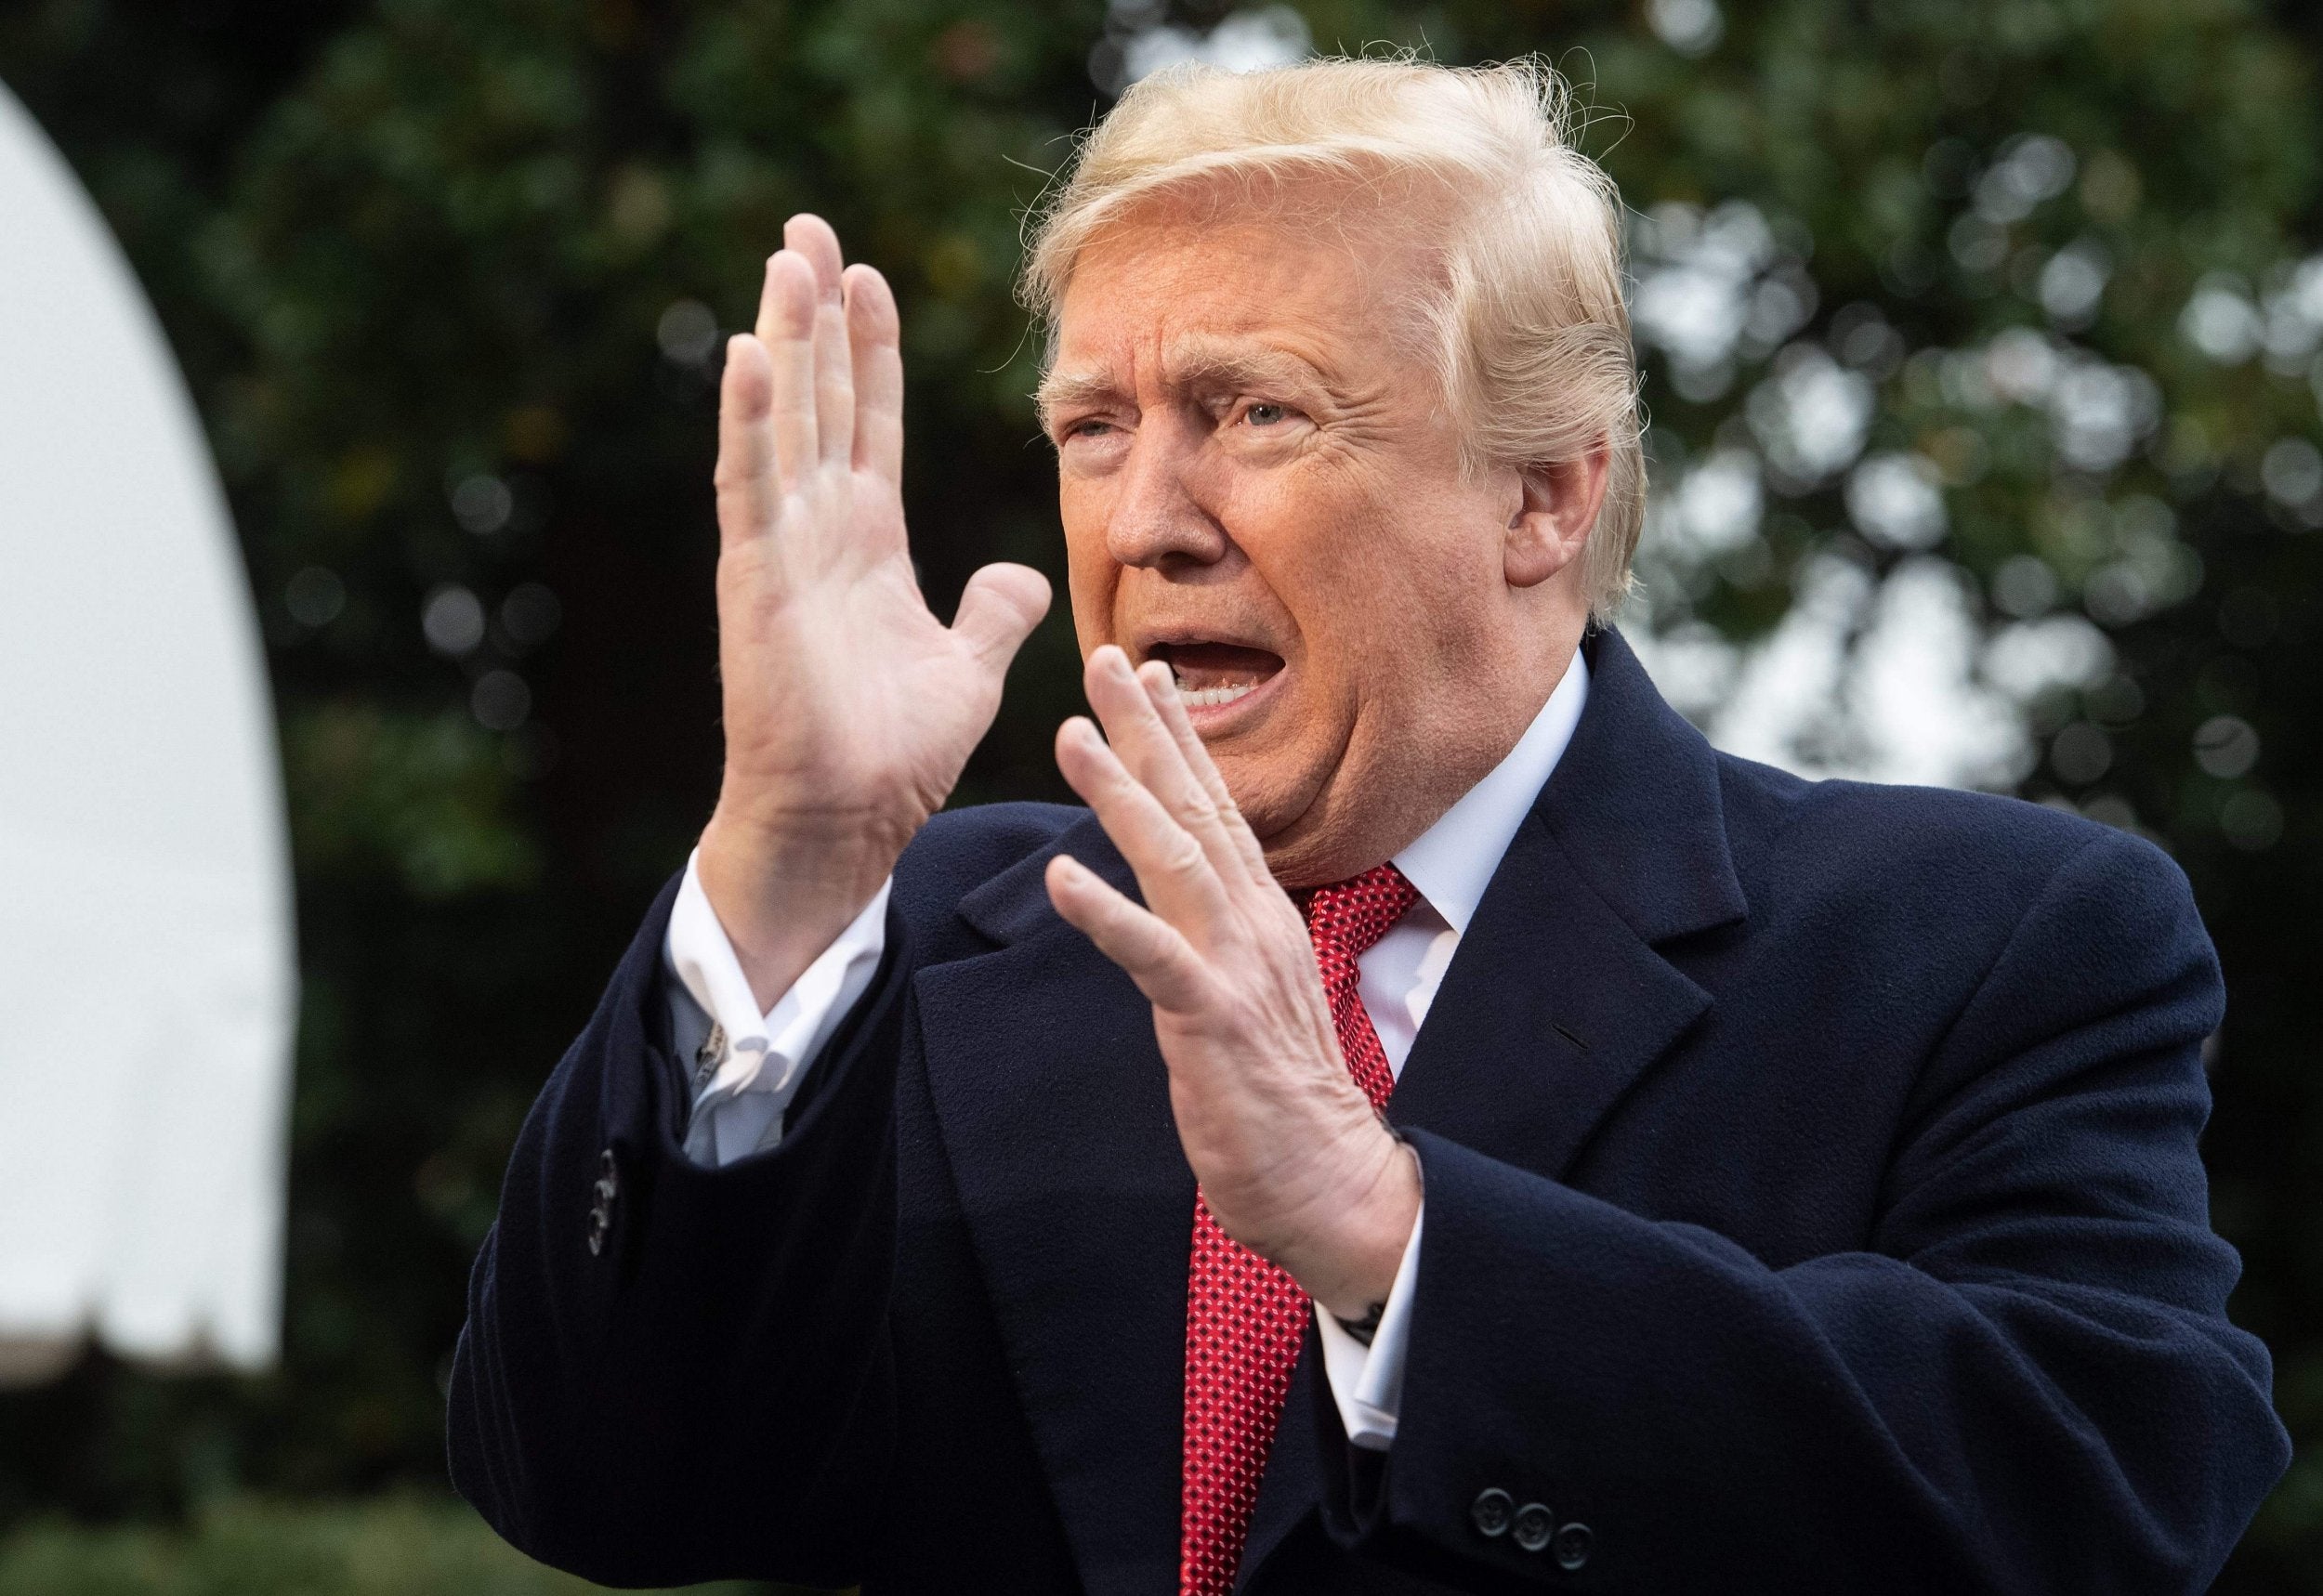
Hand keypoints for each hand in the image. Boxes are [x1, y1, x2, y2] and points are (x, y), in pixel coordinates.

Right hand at [700, 215, 1050, 1006]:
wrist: (845, 821)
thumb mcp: (968, 670)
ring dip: (784, 339)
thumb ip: (992, 612)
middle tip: (808, 229)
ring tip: (788, 257)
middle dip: (816, 315)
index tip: (870, 277)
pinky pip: (753, 485)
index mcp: (867, 544)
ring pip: (784, 421)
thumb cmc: (893, 756)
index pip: (870, 423)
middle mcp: (819, 532)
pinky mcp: (759, 582)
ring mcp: (783, 551)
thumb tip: (1019, 573)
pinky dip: (750, 420)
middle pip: (819, 398)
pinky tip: (749, 351)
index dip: (871, 351)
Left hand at [1043, 646, 1420, 1319]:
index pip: (1216, 808)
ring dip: (1120, 794)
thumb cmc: (1280, 1098)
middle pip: (1196, 807)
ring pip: (1173, 859)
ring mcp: (1237, 967)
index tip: (1148, 671)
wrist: (1332, 1181)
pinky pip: (1153, 956)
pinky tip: (1062, 874)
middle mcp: (1254, 923)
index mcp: (1260, 915)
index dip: (1179, 737)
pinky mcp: (1214, 1020)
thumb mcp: (1249, 994)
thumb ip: (1218, 938)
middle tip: (1103, 657)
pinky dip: (1106, 912)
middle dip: (1146, 729)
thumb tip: (1185, 899)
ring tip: (1071, 735)